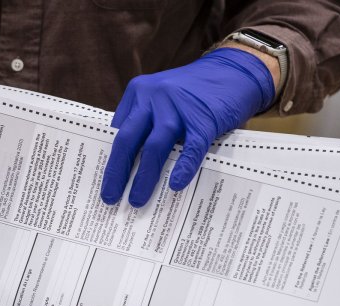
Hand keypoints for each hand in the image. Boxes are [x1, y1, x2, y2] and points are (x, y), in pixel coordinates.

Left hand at [101, 46, 275, 207]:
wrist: (234, 71)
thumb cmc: (194, 93)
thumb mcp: (162, 98)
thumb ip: (145, 122)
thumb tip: (130, 165)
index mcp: (139, 92)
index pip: (117, 131)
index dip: (110, 159)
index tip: (105, 181)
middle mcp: (154, 96)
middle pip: (128, 139)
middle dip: (117, 172)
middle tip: (109, 197)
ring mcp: (178, 107)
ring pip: (154, 147)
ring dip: (144, 177)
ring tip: (137, 201)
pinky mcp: (204, 119)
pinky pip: (190, 148)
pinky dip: (182, 168)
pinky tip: (174, 186)